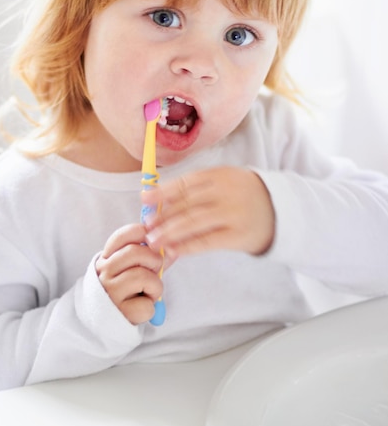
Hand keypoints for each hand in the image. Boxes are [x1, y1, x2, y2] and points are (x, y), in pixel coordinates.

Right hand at [96, 223, 171, 324]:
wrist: (105, 323)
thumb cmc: (125, 292)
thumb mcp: (133, 271)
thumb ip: (152, 258)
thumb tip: (172, 249)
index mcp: (107, 258)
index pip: (122, 236)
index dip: (141, 233)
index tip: (152, 240)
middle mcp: (104, 272)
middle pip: (135, 252)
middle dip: (154, 260)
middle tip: (155, 271)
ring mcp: (110, 292)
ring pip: (142, 277)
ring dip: (155, 286)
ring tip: (149, 293)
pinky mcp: (119, 312)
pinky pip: (145, 305)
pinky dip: (150, 308)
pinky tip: (142, 308)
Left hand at [142, 167, 274, 256]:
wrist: (281, 210)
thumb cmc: (243, 195)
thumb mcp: (225, 181)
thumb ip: (198, 189)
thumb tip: (161, 202)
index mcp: (221, 175)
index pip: (186, 182)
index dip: (163, 191)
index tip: (144, 199)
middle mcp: (226, 192)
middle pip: (187, 203)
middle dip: (163, 215)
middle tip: (146, 226)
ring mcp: (233, 214)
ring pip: (194, 222)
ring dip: (170, 232)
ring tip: (153, 239)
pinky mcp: (238, 236)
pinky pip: (207, 241)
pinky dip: (187, 246)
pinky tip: (173, 250)